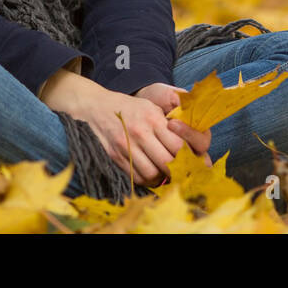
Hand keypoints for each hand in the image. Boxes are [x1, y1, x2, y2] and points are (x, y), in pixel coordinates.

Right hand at [72, 85, 205, 187]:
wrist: (96, 107)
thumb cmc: (129, 107)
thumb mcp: (151, 107)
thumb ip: (169, 124)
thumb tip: (188, 146)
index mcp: (153, 118)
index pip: (178, 145)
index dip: (188, 156)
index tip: (191, 161)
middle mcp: (140, 132)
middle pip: (167, 162)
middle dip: (176, 170)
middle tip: (180, 171)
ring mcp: (126, 146)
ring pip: (152, 173)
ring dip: (161, 177)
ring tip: (164, 173)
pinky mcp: (116, 157)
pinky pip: (136, 176)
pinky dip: (146, 180)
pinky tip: (149, 174)